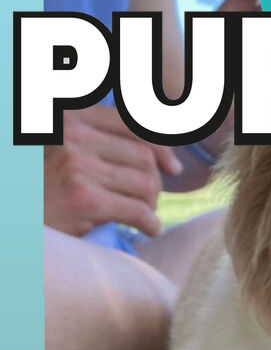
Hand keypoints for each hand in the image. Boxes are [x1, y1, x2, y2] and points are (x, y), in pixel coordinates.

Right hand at [44, 105, 181, 238]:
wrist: (18, 219)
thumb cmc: (43, 190)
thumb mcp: (63, 152)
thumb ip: (97, 143)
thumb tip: (157, 155)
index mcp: (70, 118)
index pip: (131, 124)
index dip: (160, 147)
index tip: (173, 167)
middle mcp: (74, 136)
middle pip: (143, 157)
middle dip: (155, 183)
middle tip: (150, 201)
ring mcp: (79, 167)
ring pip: (146, 183)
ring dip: (152, 204)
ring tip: (145, 216)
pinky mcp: (86, 200)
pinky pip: (138, 211)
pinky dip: (150, 224)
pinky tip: (148, 230)